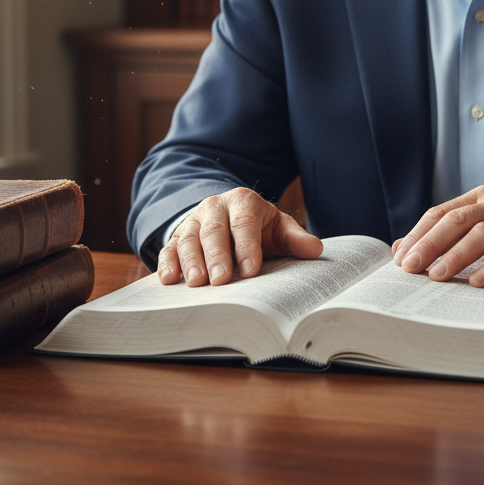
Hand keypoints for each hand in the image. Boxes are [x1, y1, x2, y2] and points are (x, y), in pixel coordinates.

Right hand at [158, 187, 322, 285]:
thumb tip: (316, 249)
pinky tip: (169, 279)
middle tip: (221, 280)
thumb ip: (295, 238)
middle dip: (217, 255)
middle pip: (214, 230)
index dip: (247, 246)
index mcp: (243, 202)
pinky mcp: (178, 235)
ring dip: (191, 260)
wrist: (230, 215)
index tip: (251, 270)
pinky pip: (170, 248)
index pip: (244, 223)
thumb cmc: (259, 226)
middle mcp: (215, 207)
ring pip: (189, 238)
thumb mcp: (278, 227)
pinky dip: (167, 262)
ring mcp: (194, 221)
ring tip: (196, 282)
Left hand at [391, 187, 483, 287]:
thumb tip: (404, 249)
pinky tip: (479, 282)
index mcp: (481, 198)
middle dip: (429, 244)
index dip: (419, 234)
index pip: (441, 213)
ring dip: (457, 256)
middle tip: (410, 267)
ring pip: (483, 234)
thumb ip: (453, 235)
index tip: (399, 258)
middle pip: (456, 221)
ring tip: (437, 276)